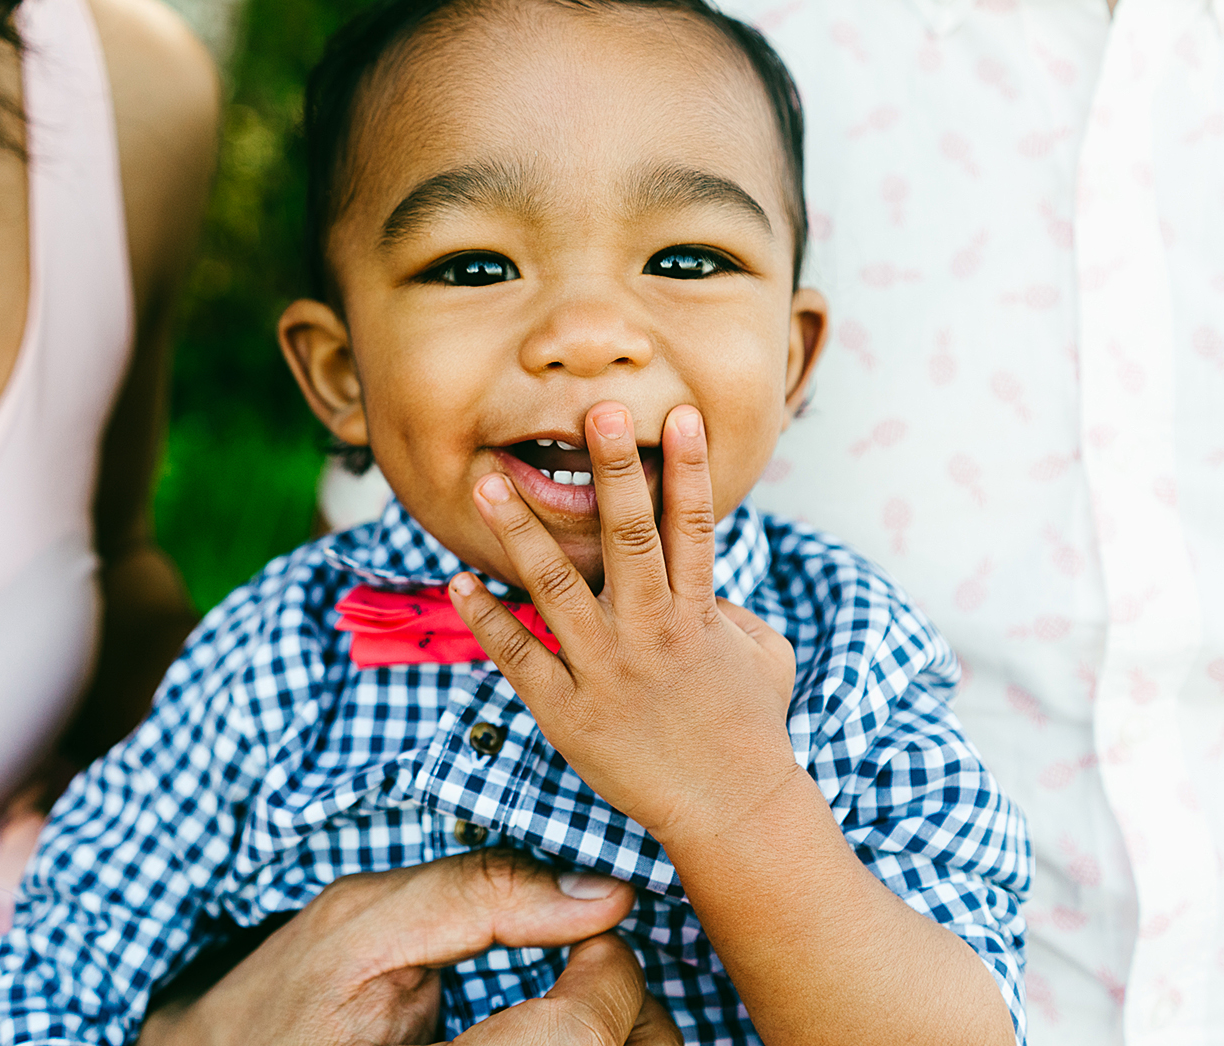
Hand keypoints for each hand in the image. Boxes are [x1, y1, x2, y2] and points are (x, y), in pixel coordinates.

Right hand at [143, 849, 657, 1045]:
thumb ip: (478, 894)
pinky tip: (566, 1034)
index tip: (591, 933)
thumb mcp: (360, 924)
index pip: (579, 1037)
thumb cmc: (284, 1003)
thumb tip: (603, 892)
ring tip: (586, 1005)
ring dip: (624, 1038)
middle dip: (630, 1011)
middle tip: (598, 970)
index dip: (607, 973)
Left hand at [450, 401, 798, 848]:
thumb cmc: (751, 729)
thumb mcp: (765, 656)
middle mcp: (651, 632)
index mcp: (699, 614)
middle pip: (628, 538)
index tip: (680, 413)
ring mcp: (606, 670)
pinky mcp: (567, 710)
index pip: (693, 527)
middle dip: (613, 472)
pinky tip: (458, 579)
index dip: (688, 468)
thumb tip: (708, 577)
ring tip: (486, 483)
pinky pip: (519, 655)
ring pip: (556, 587)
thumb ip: (734, 608)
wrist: (729, 811)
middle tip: (596, 411)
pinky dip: (486, 617)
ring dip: (519, 532)